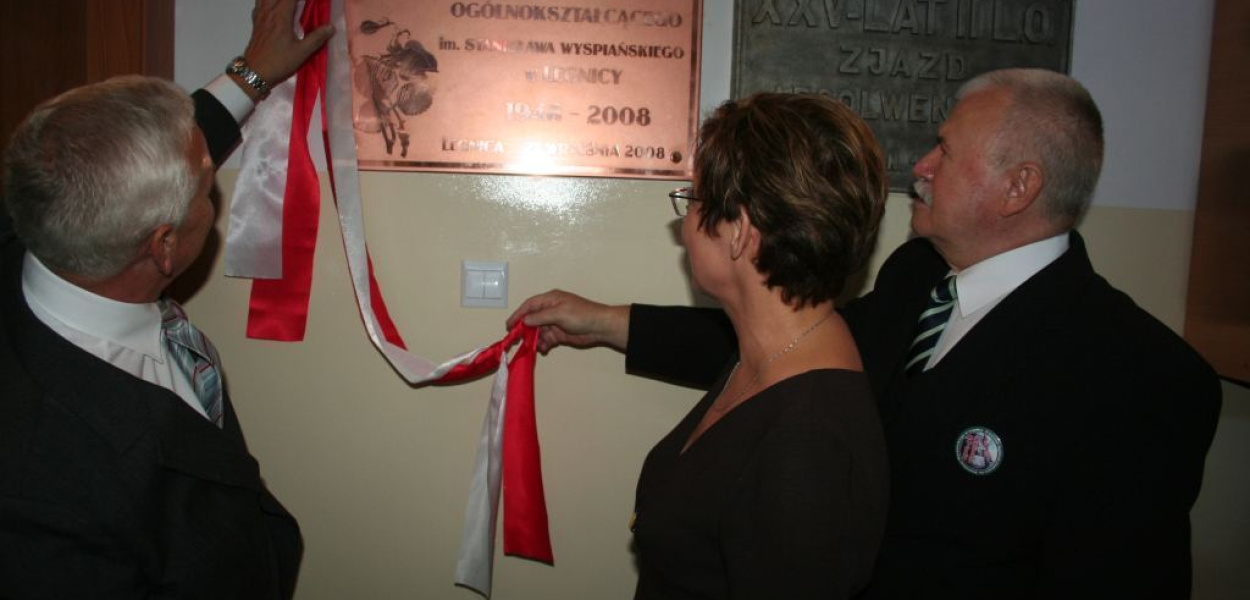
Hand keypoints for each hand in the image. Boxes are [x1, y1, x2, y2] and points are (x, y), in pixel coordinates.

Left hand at [240, 0, 335, 94]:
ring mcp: (260, 16)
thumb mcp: (301, 53)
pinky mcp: (255, 22)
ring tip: (289, 4)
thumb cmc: (279, 62)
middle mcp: (268, 11)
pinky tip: (274, 8)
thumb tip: (331, 27)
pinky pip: (260, 4)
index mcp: (281, 16)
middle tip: (301, 4)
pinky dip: (267, 2)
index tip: (312, 3)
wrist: (255, 73)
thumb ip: (316, 38)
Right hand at [506, 290, 629, 353]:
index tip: (509, 325)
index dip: (518, 315)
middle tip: (516, 340)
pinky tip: (544, 349)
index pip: (529, 306)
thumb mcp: (559, 313)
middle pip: (532, 319)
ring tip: (534, 347)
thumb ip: (540, 317)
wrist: (600, 327)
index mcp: (550, 299)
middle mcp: (551, 310)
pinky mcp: (559, 333)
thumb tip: (525, 320)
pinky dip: (544, 344)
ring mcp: (555, 322)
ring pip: (538, 331)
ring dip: (535, 339)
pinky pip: (546, 339)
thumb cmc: (582, 314)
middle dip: (524, 329)